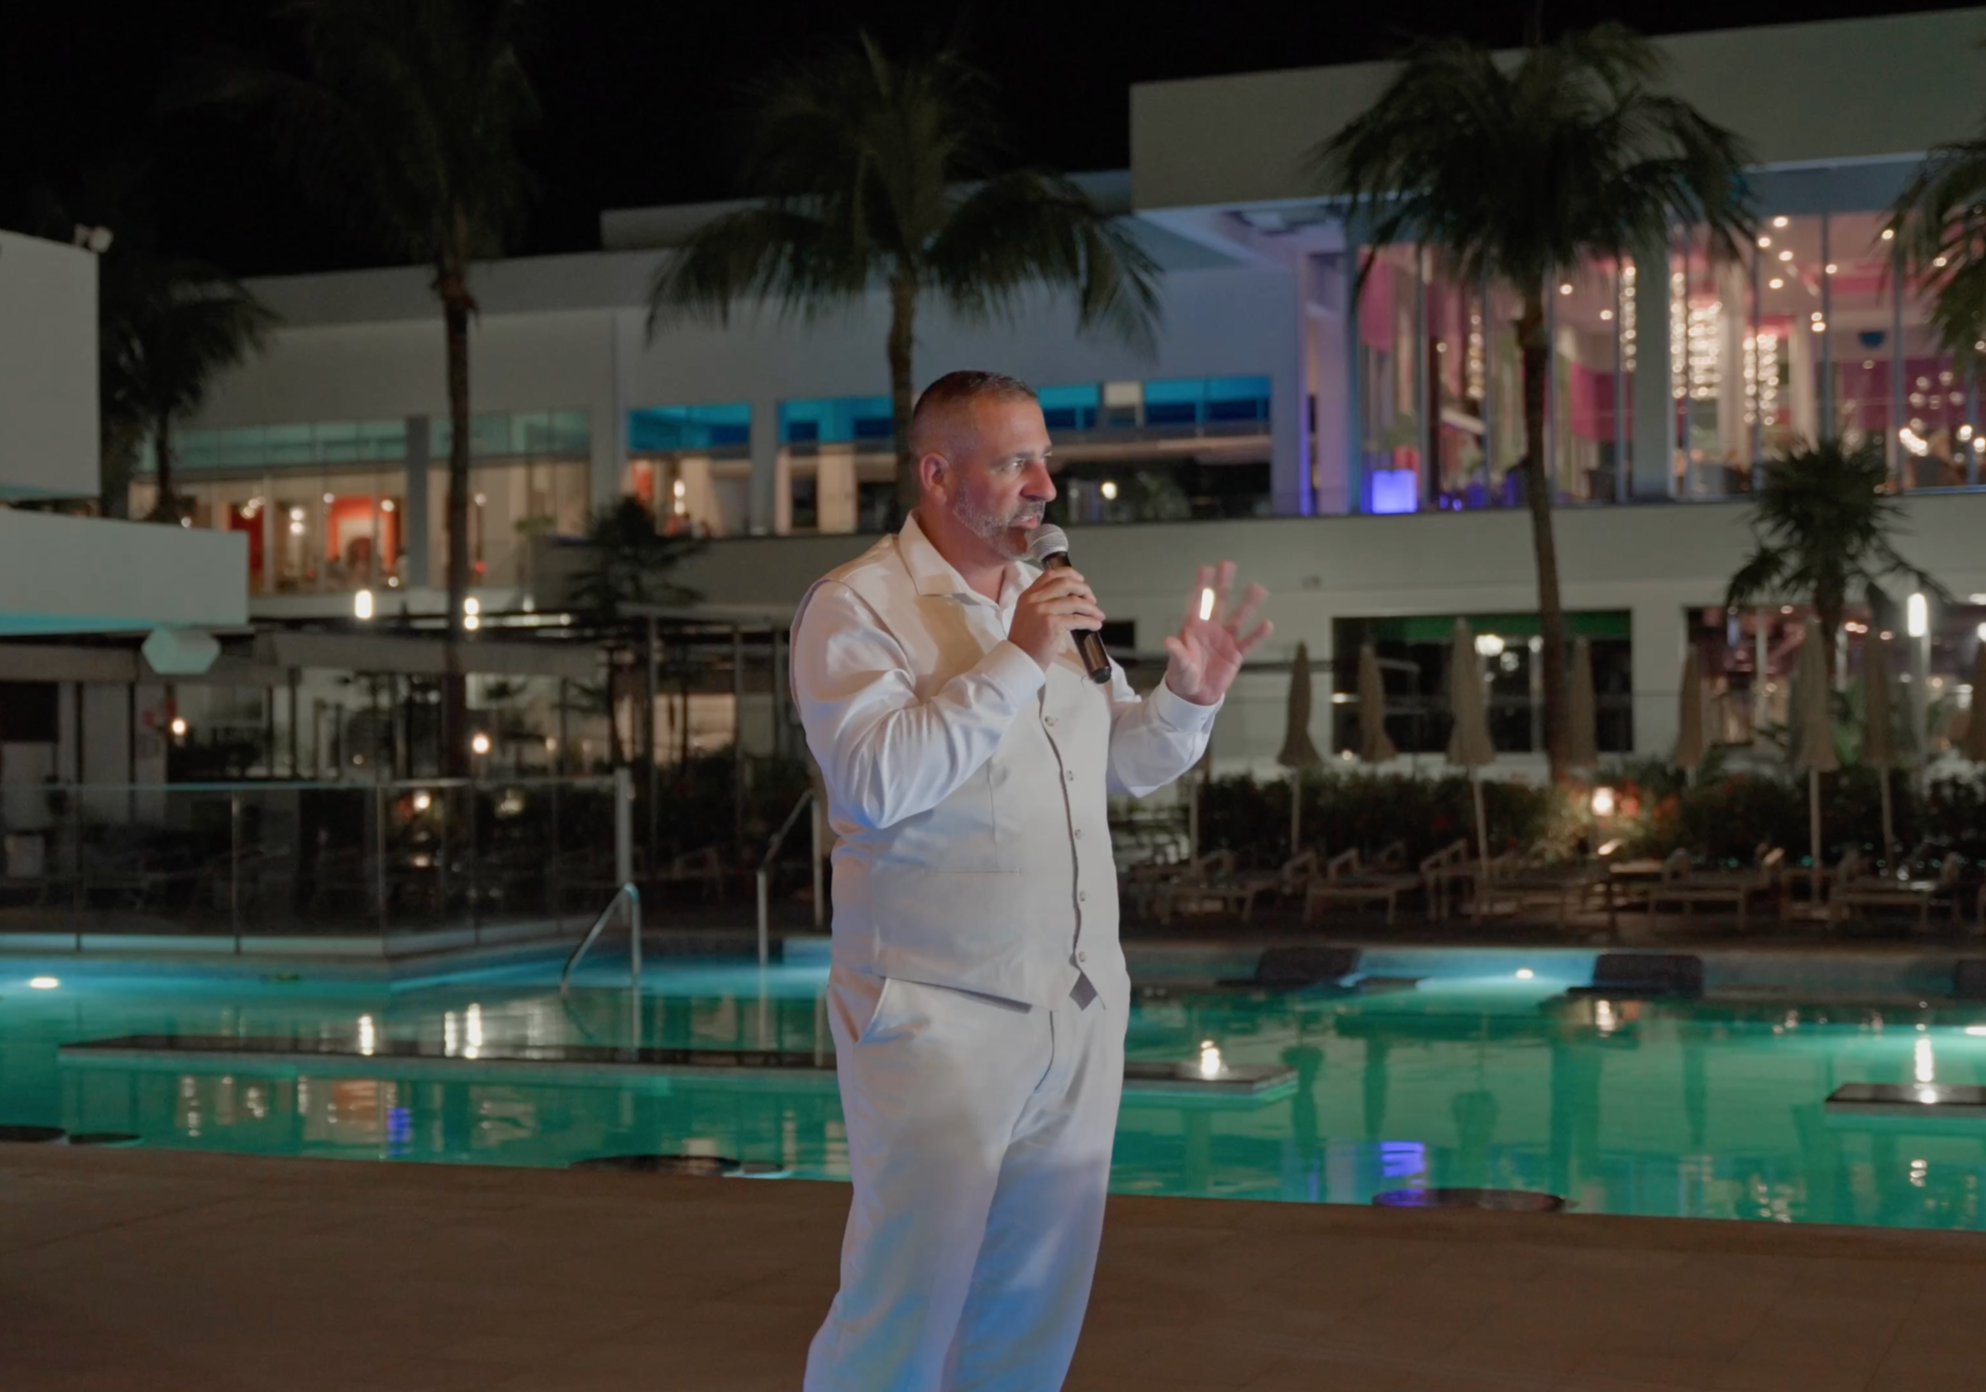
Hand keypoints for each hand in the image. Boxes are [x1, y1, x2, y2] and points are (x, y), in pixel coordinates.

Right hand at [1008, 567, 1105, 670]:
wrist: (1019, 660)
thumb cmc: (1026, 641)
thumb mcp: (1029, 614)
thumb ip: (1044, 602)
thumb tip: (1072, 597)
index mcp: (1028, 594)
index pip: (1051, 574)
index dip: (1070, 574)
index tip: (1081, 580)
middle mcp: (1034, 599)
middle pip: (1065, 583)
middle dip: (1084, 589)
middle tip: (1092, 600)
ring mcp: (1042, 610)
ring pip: (1074, 601)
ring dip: (1091, 608)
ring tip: (1098, 615)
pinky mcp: (1051, 624)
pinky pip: (1077, 619)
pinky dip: (1090, 621)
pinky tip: (1095, 625)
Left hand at [1163, 561, 1269, 705]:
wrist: (1195, 695)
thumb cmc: (1182, 676)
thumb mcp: (1178, 665)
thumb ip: (1177, 653)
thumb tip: (1168, 641)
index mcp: (1193, 628)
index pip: (1198, 603)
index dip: (1202, 586)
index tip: (1206, 568)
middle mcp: (1211, 629)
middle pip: (1219, 602)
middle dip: (1223, 584)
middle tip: (1228, 564)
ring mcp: (1225, 640)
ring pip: (1238, 617)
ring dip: (1247, 603)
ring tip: (1257, 588)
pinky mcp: (1236, 654)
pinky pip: (1249, 642)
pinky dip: (1257, 635)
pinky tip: (1266, 624)